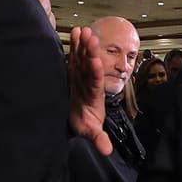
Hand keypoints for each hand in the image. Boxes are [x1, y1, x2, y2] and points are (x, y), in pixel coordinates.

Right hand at [68, 26, 112, 155]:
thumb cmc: (83, 125)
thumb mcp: (90, 133)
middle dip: (90, 52)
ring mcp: (82, 76)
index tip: (96, 61)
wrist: (77, 119)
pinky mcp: (73, 72)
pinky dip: (74, 45)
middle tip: (91, 37)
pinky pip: (74, 57)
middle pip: (90, 66)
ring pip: (83, 59)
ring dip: (83, 45)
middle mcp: (89, 83)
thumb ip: (98, 139)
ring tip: (83, 30)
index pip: (96, 83)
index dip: (96, 73)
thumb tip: (107, 151)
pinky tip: (75, 32)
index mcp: (93, 97)